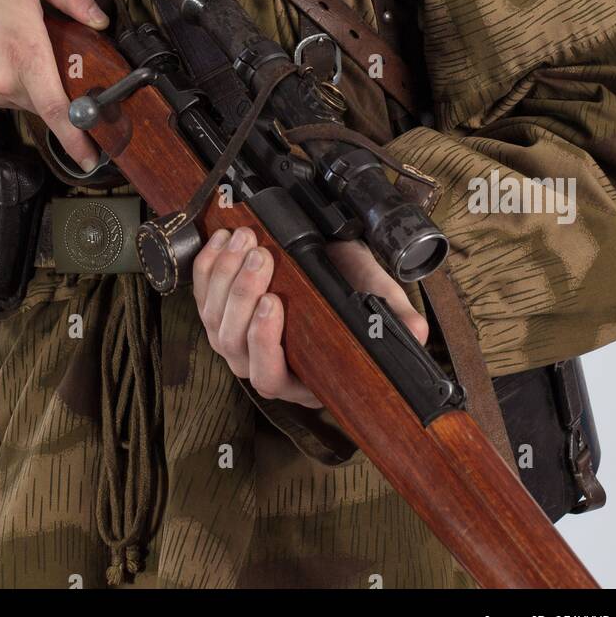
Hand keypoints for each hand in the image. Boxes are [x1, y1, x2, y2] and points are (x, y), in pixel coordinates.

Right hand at [0, 0, 108, 170]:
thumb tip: (100, 20)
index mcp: (25, 56)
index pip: (57, 111)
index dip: (78, 138)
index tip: (93, 159)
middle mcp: (1, 85)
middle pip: (44, 103)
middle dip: (58, 91)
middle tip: (57, 60)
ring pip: (20, 100)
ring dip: (28, 83)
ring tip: (15, 46)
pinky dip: (4, 83)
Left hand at [192, 227, 428, 407]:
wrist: (327, 264)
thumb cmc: (347, 286)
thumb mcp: (374, 294)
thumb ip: (394, 315)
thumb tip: (416, 333)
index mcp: (299, 375)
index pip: (270, 376)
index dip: (264, 342)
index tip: (274, 303)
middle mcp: (259, 364)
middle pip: (233, 343)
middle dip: (243, 295)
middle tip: (261, 256)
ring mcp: (233, 339)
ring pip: (212, 319)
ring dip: (225, 276)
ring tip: (245, 240)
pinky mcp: (215, 312)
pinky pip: (199, 295)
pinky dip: (207, 266)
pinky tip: (222, 241)